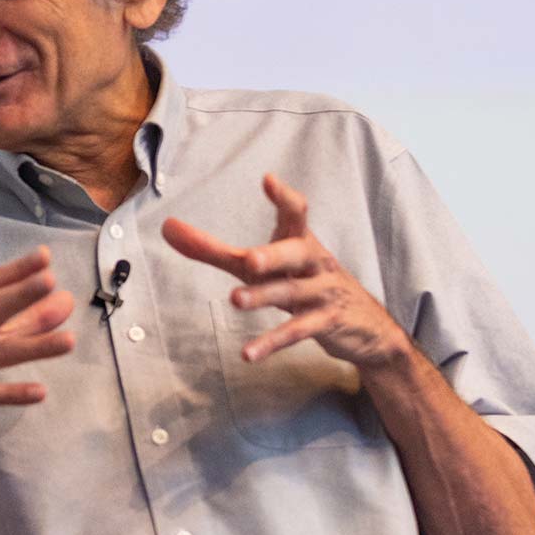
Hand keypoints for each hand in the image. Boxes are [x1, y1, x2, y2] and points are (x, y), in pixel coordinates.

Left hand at [161, 174, 409, 371]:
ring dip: (264, 296)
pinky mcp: (326, 323)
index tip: (268, 181)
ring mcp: (322, 293)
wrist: (367, 326)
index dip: (284, 198)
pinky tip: (248, 353)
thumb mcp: (264, 266)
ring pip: (293, 293)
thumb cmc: (304, 284)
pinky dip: (272, 342)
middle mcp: (313, 263)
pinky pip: (298, 332)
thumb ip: (216, 250)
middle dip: (274, 254)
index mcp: (300, 242)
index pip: (296, 213)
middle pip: (297, 253)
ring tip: (236, 301)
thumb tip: (168, 228)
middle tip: (250, 259)